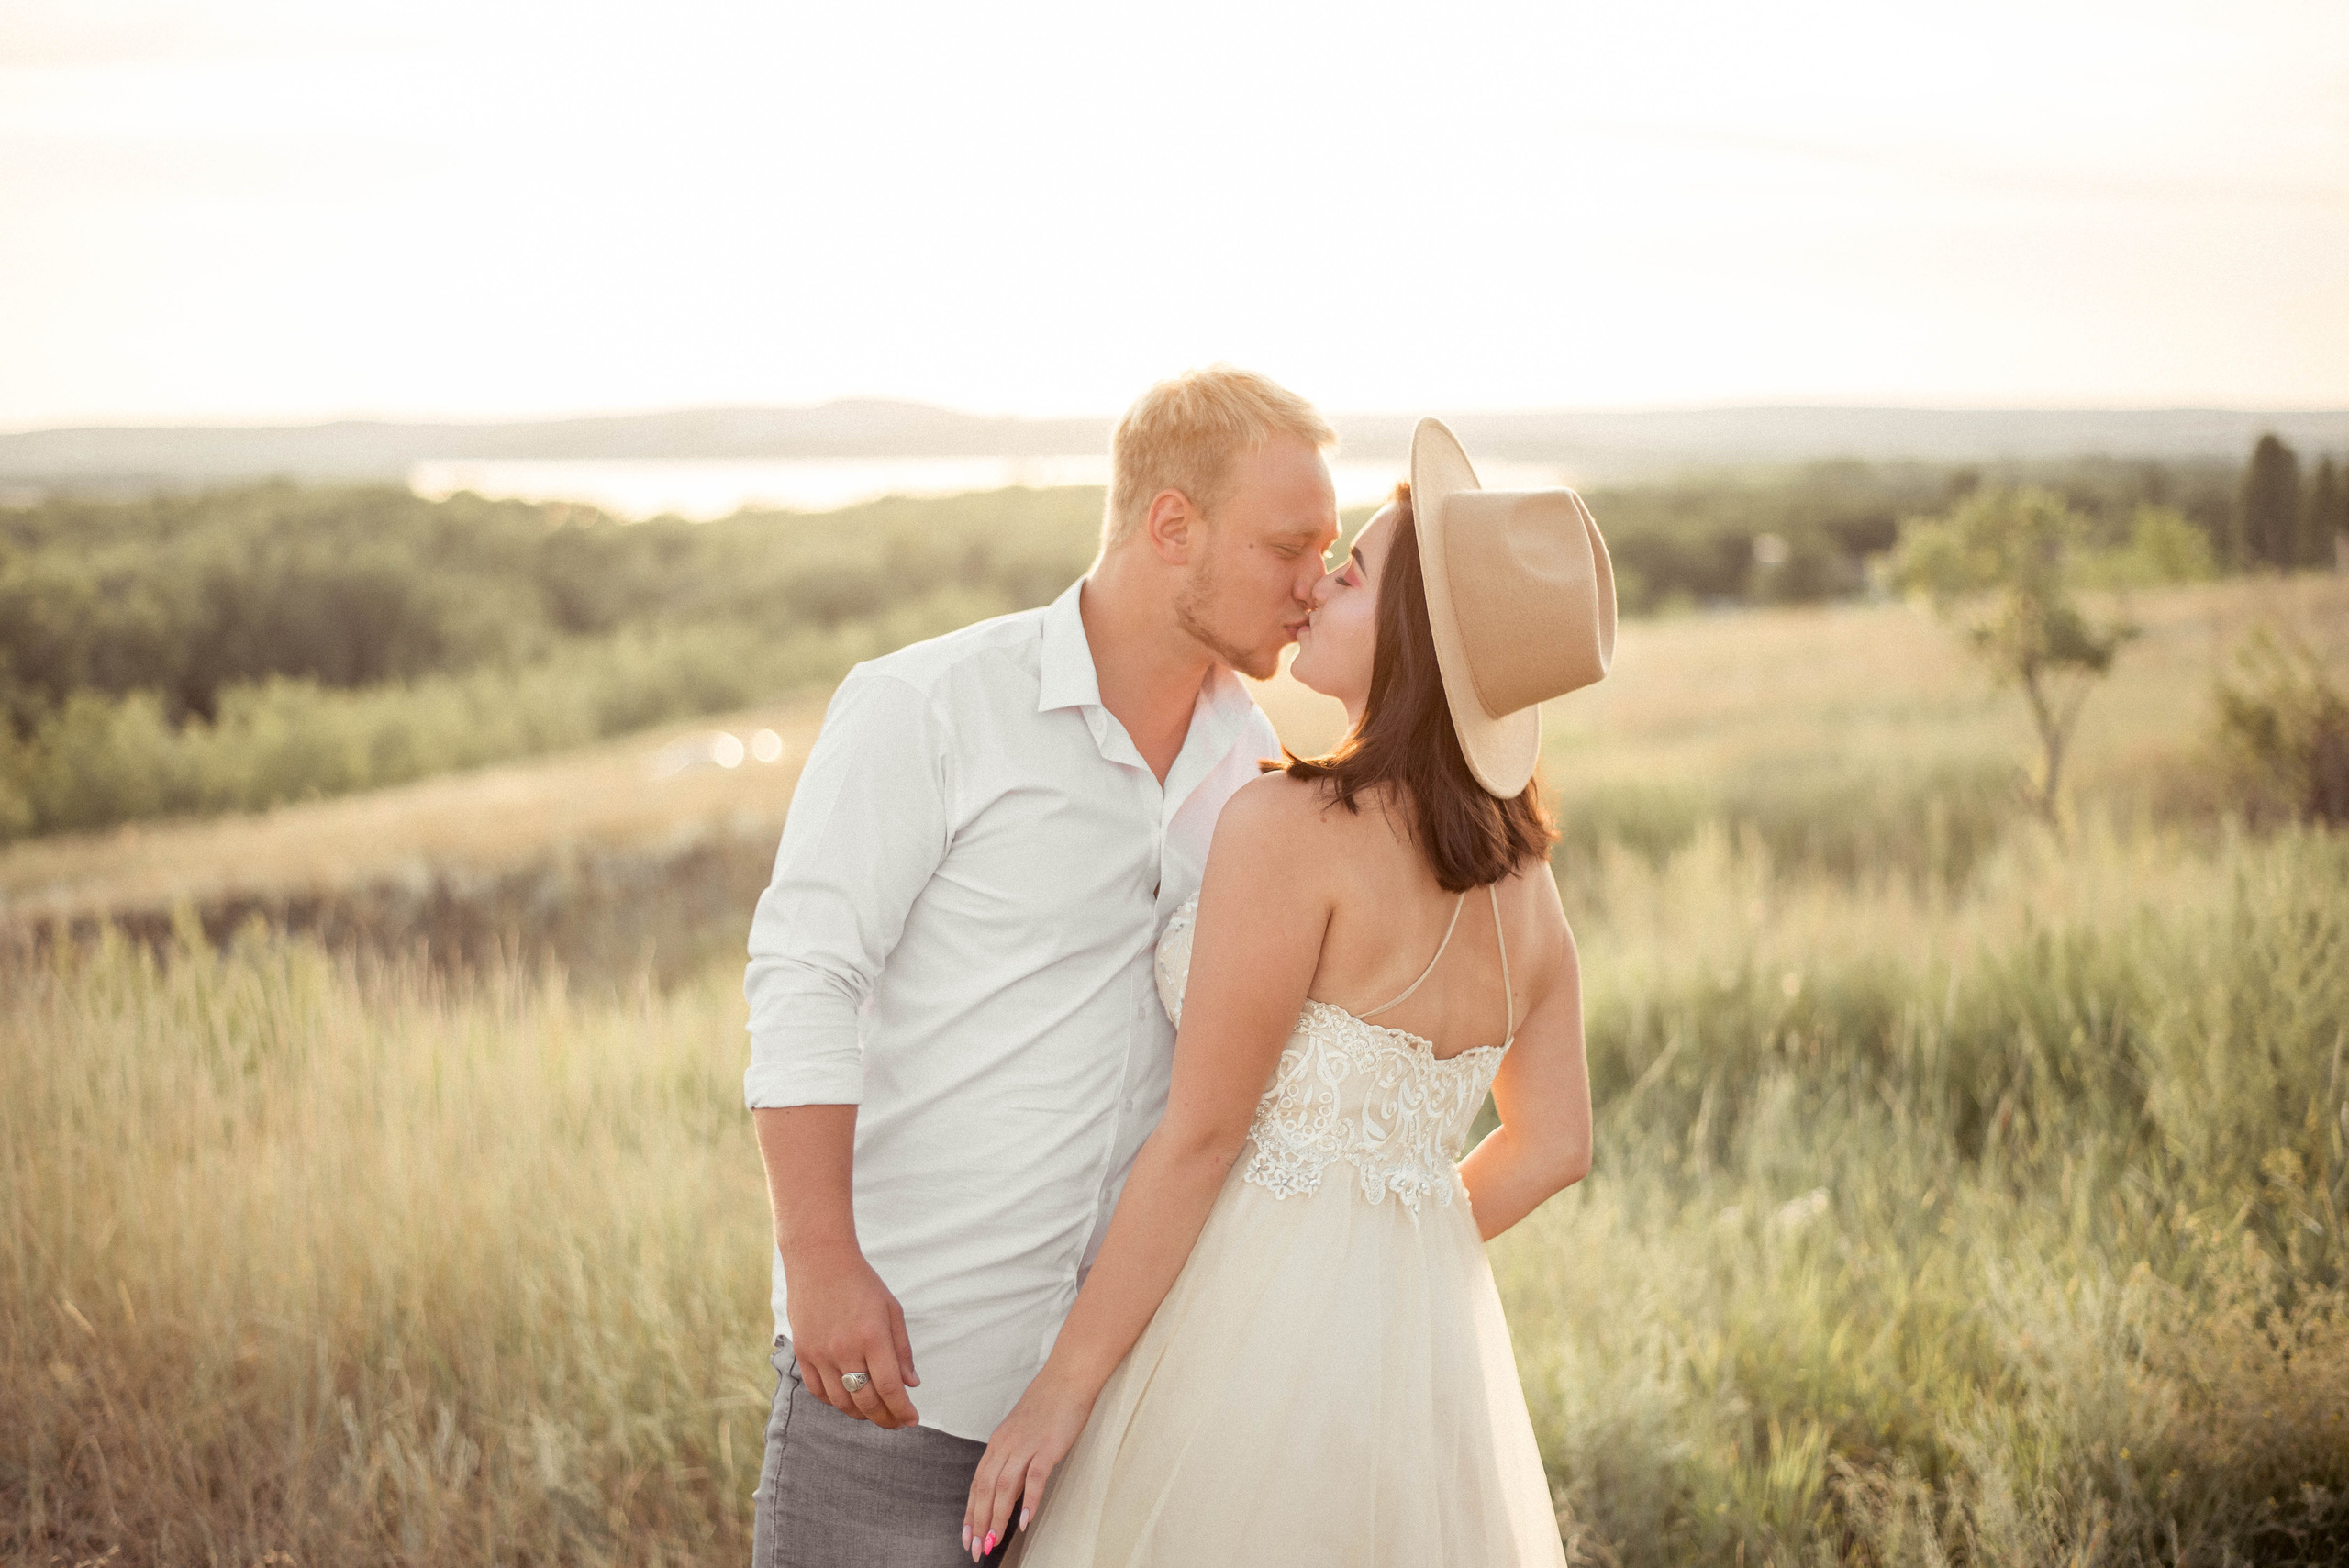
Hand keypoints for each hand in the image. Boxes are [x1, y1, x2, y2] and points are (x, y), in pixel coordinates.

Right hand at [783, 1241, 920, 1428]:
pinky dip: (835, 1402)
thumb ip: (901, 1349)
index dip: (902, 1410)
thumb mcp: (891, 1310)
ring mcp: (820, 1353)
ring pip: (841, 1402)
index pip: (889, 1388)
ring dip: (861, 1413)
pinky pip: (818, 1391)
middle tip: (896, 1422)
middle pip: (866, 1401)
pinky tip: (848, 1400)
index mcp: (872, 1337)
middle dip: (885, 1418)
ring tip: (875, 1412)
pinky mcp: (803, 1353)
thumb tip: (911, 1384)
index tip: (912, 1420)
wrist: (819, 1260)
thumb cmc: (862, 1283)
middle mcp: (845, 1349)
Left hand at [961, 1368, 1093, 1561]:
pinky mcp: (1047, 1446)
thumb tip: (1007, 1487)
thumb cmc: (1047, 1405)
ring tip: (993, 1541)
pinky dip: (1028, 1500)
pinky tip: (1025, 1521)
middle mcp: (1006, 1445)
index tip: (967, 1537)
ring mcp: (1026, 1445)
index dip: (971, 1513)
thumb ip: (1013, 1458)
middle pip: (985, 1489)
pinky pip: (1034, 1477)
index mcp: (998, 1443)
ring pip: (1003, 1487)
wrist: (1067, 1378)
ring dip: (997, 1517)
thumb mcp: (1021, 1431)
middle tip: (977, 1550)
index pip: (977, 1484)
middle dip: (979, 1522)